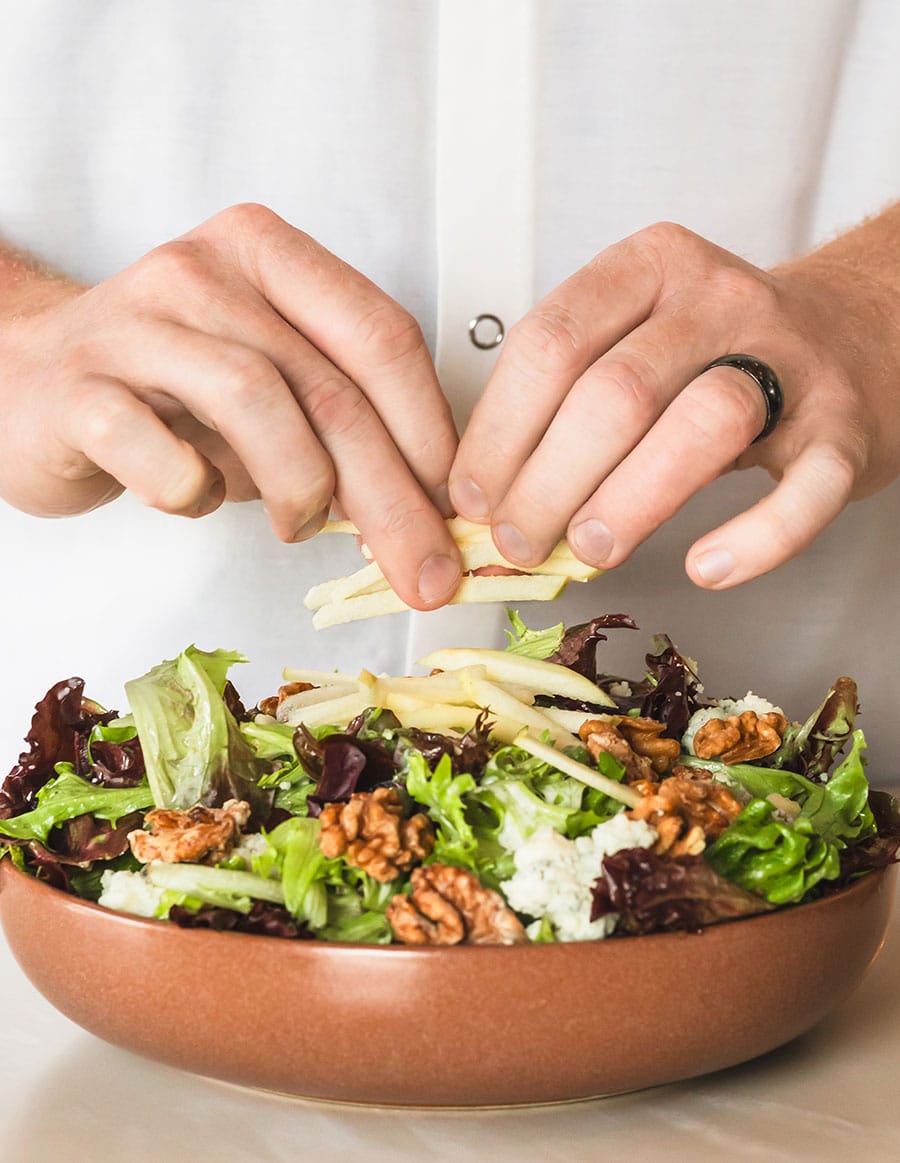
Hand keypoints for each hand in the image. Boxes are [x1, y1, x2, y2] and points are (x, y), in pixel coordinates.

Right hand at [0, 204, 461, 608]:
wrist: (30, 377)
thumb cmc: (168, 387)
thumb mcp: (272, 387)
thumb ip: (341, 423)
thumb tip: (427, 505)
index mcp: (269, 256)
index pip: (381, 336)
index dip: (430, 431)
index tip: (453, 506)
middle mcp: (204, 272)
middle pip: (330, 386)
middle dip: (391, 495)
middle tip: (421, 568)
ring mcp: (135, 324)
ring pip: (256, 402)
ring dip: (300, 489)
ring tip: (298, 524)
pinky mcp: (77, 388)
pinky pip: (156, 450)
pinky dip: (192, 493)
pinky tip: (193, 496)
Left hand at [449, 218, 899, 587]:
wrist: (859, 334)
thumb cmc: (722, 352)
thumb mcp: (639, 339)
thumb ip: (570, 398)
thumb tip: (491, 497)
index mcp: (650, 268)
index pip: (552, 341)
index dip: (499, 429)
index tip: (475, 496)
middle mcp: (720, 299)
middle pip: (615, 392)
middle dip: (549, 481)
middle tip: (520, 542)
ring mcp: (791, 360)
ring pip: (701, 425)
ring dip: (629, 502)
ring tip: (592, 551)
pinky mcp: (846, 427)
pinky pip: (805, 488)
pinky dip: (755, 539)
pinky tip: (708, 568)